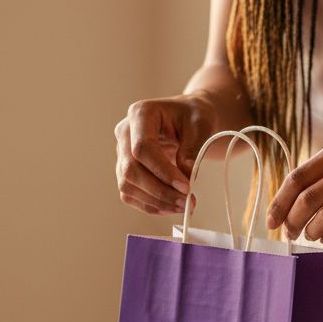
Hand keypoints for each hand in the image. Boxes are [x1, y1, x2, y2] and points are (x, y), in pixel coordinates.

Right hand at [115, 93, 217, 215]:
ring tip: (183, 205)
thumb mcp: (201, 123)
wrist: (186, 119)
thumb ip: (193, 147)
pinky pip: (130, 194)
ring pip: (127, 185)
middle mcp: (125, 133)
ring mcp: (121, 153)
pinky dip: (150, 205)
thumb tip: (185, 175)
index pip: (142, 148)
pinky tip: (171, 207)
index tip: (186, 186)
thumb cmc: (192, 116)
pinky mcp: (125, 170)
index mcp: (140, 114)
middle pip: (130, 169)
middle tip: (186, 201)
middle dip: (159, 191)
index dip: (163, 171)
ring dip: (155, 201)